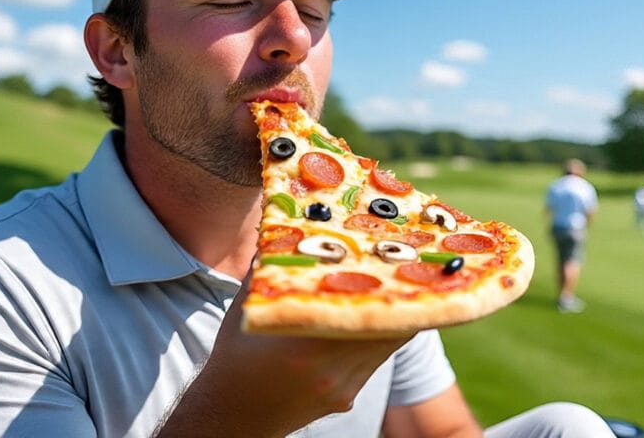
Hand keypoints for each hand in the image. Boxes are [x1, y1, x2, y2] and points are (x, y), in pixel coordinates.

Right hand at [153, 272, 411, 436]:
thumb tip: (287, 226)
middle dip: (402, 299)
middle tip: (410, 268)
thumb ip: (269, 267)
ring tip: (400, 287)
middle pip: (388, 329)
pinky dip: (377, 336)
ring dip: (393, 317)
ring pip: (386, 346)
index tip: (400, 261)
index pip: (366, 314)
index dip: (391, 288)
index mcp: (306, 347)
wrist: (232, 416)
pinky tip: (373, 316)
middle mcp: (332, 371)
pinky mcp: (346, 398)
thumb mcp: (246, 306)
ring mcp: (343, 388)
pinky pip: (373, 360)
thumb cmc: (234, 357)